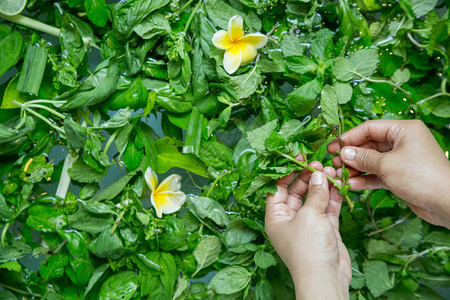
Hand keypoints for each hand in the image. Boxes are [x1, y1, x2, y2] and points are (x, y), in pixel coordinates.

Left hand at [265, 157, 350, 299]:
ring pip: (313, 198)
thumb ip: (314, 193)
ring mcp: (307, 224)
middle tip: (318, 164)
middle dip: (307, 177)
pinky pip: (326, 208)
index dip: (286, 172)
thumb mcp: (309, 215)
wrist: (325, 278)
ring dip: (321, 185)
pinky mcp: (324, 229)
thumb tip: (319, 175)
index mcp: (276, 217)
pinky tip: (338, 183)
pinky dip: (332, 196)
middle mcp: (289, 219)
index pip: (277, 188)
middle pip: (296, 191)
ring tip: (331, 171)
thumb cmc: (308, 248)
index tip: (298, 157)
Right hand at [327, 120, 449, 227]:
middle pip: (370, 145)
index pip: (370, 128)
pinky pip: (378, 174)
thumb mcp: (387, 164)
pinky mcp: (401, 176)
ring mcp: (401, 160)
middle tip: (334, 163)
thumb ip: (363, 158)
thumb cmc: (420, 176)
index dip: (350, 137)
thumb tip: (344, 153)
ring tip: (340, 175)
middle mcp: (402, 142)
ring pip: (372, 161)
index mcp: (403, 130)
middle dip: (351, 155)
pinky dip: (366, 179)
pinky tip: (352, 184)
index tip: (333, 147)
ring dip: (356, 168)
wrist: (447, 203)